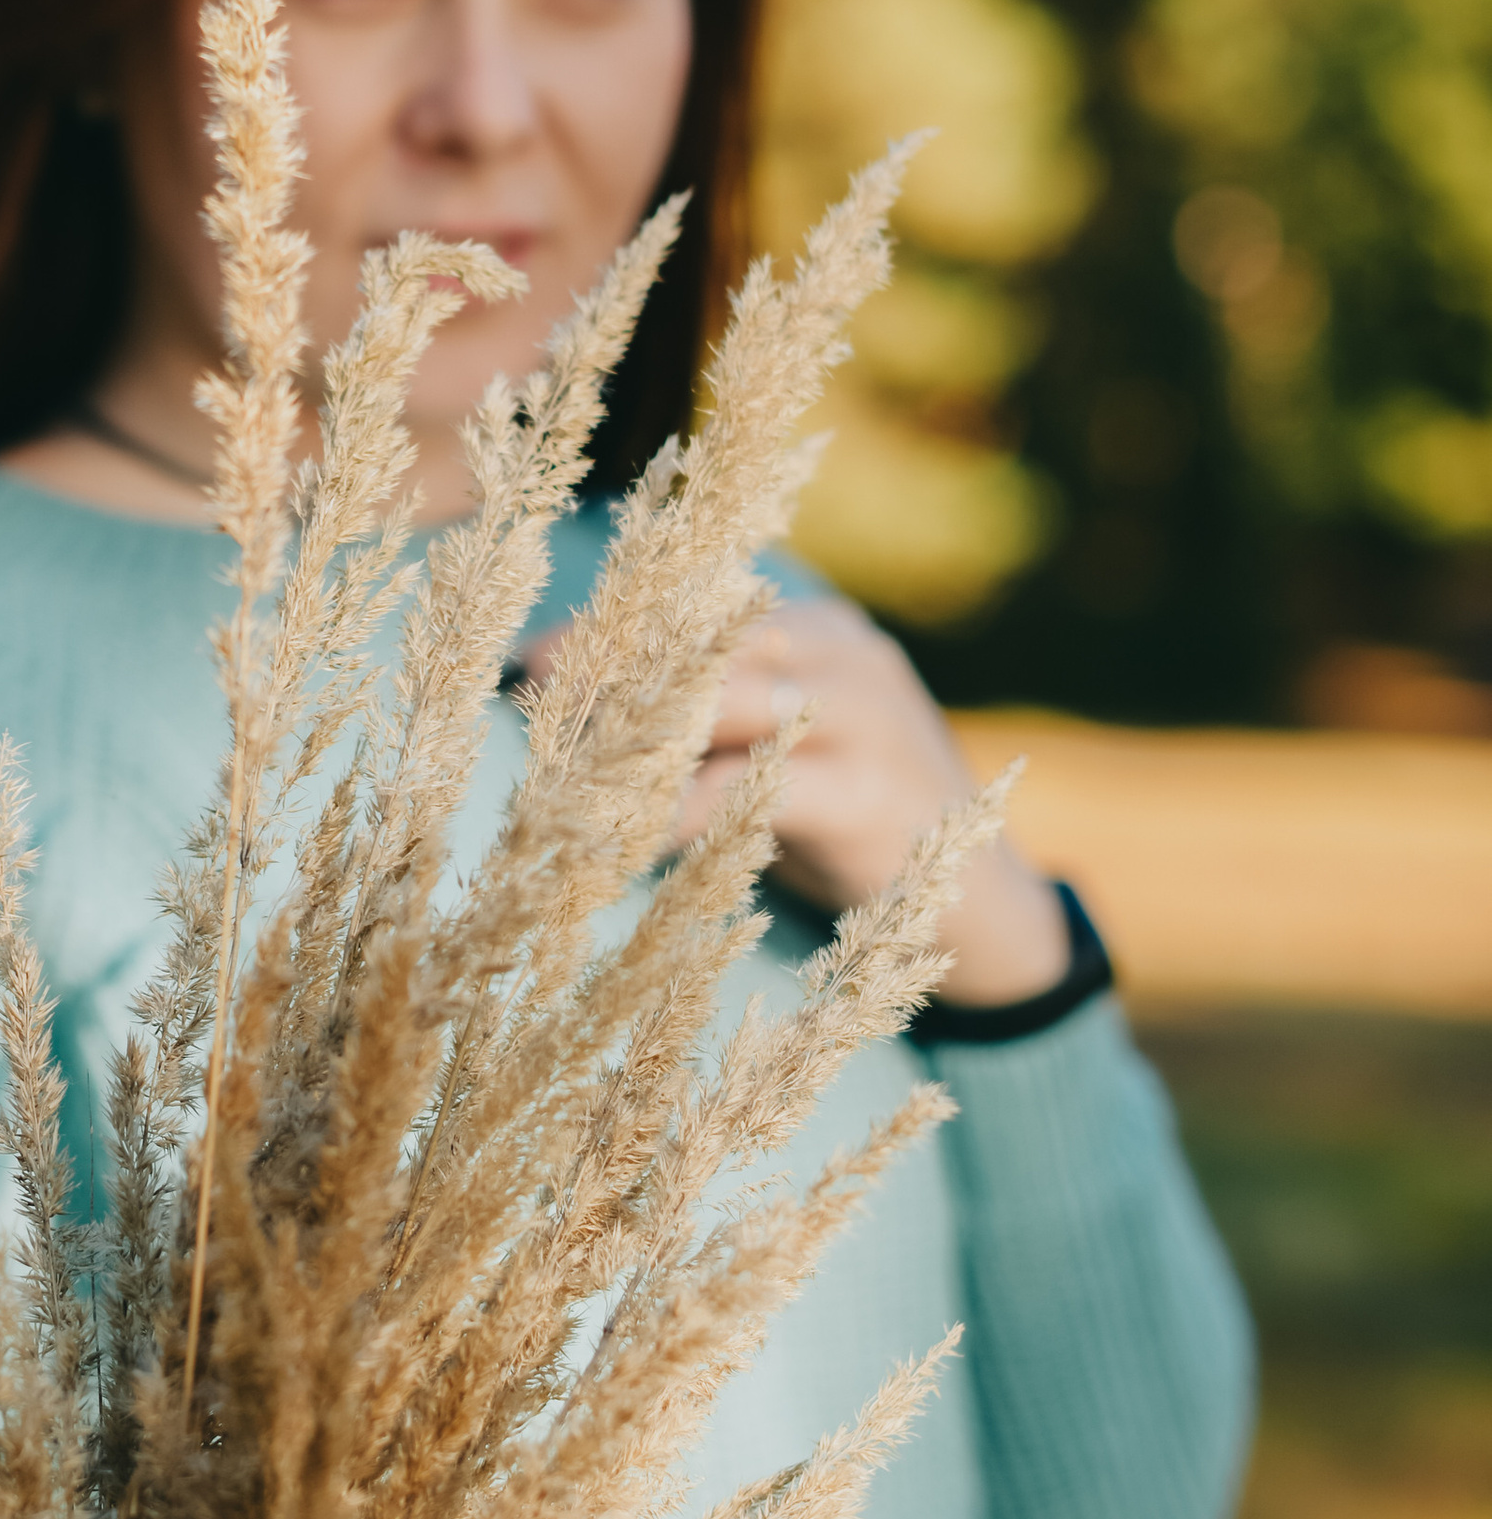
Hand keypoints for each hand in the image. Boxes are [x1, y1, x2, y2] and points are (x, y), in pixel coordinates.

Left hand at [520, 594, 1071, 1007]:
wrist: (989, 912)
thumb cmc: (861, 829)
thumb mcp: (788, 758)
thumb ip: (716, 730)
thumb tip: (587, 723)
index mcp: (821, 631)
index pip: (704, 606)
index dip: (615, 628)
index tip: (530, 660)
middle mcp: (843, 655)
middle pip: (706, 641)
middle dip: (612, 671)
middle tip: (532, 705)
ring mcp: (863, 717)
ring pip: (724, 700)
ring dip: (636, 734)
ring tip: (562, 766)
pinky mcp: (867, 793)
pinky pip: (754, 787)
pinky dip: (682, 811)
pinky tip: (627, 839)